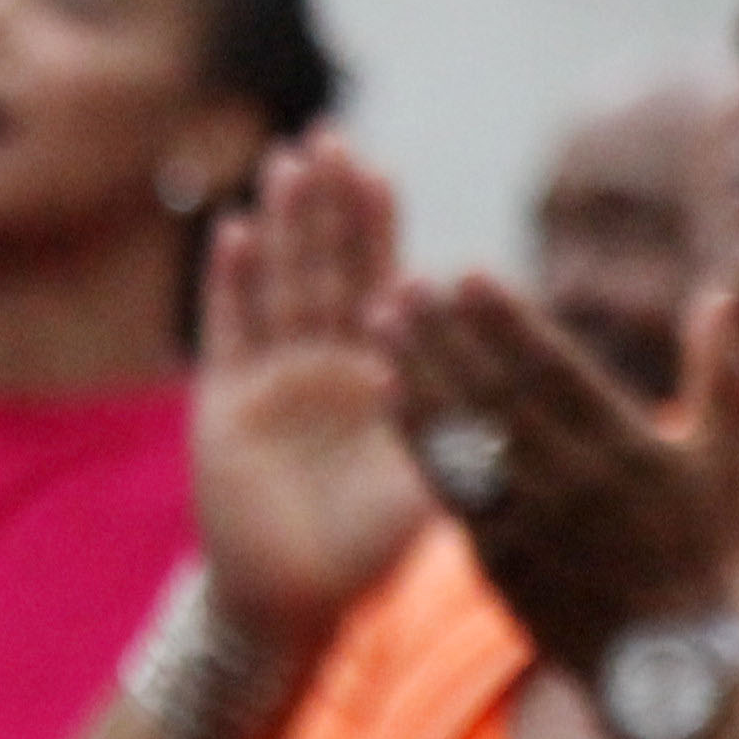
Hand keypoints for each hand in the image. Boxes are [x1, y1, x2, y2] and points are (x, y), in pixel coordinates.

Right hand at [194, 138, 432, 647]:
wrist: (292, 601)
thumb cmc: (369, 548)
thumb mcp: (430, 484)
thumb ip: (462, 438)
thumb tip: (515, 396)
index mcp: (380, 369)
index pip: (380, 281)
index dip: (376, 229)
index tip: (381, 172)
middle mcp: (326, 360)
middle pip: (327, 266)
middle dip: (327, 204)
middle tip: (330, 137)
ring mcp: (273, 376)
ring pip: (279, 284)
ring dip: (282, 226)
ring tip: (285, 163)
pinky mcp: (223, 402)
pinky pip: (226, 331)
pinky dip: (227, 284)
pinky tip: (234, 231)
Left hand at [380, 276, 738, 710]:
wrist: (661, 666)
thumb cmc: (701, 550)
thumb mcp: (728, 460)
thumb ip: (721, 374)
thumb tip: (720, 296)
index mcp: (626, 451)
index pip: (555, 372)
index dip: (508, 323)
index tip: (468, 275)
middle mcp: (570, 484)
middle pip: (493, 395)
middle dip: (444, 335)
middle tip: (403, 283)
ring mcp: (525, 524)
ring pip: (460, 436)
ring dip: (416, 373)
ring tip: (381, 322)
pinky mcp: (492, 557)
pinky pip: (446, 484)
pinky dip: (416, 436)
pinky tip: (391, 393)